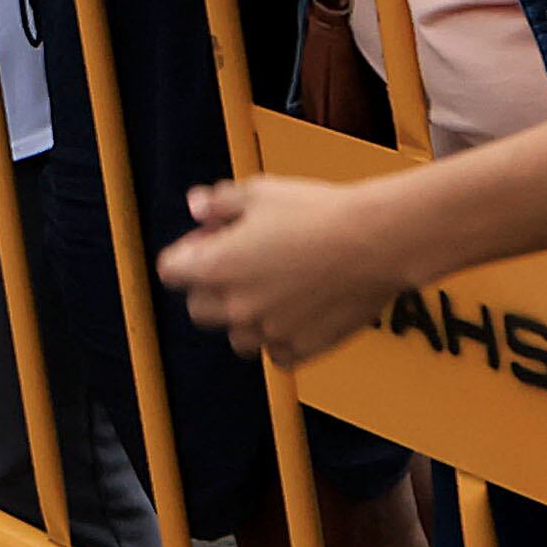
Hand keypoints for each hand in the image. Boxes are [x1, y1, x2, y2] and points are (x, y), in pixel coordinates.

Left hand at [156, 173, 412, 365]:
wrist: (377, 241)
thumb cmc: (317, 212)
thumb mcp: (258, 192)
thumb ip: (219, 202)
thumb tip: (197, 206)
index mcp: (214, 267)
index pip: (170, 271)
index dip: (187, 253)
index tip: (210, 240)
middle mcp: (235, 306)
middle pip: (198, 308)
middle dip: (210, 286)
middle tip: (241, 264)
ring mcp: (268, 332)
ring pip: (237, 336)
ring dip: (245, 317)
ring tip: (274, 289)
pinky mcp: (303, 349)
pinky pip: (277, 353)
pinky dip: (281, 339)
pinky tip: (298, 312)